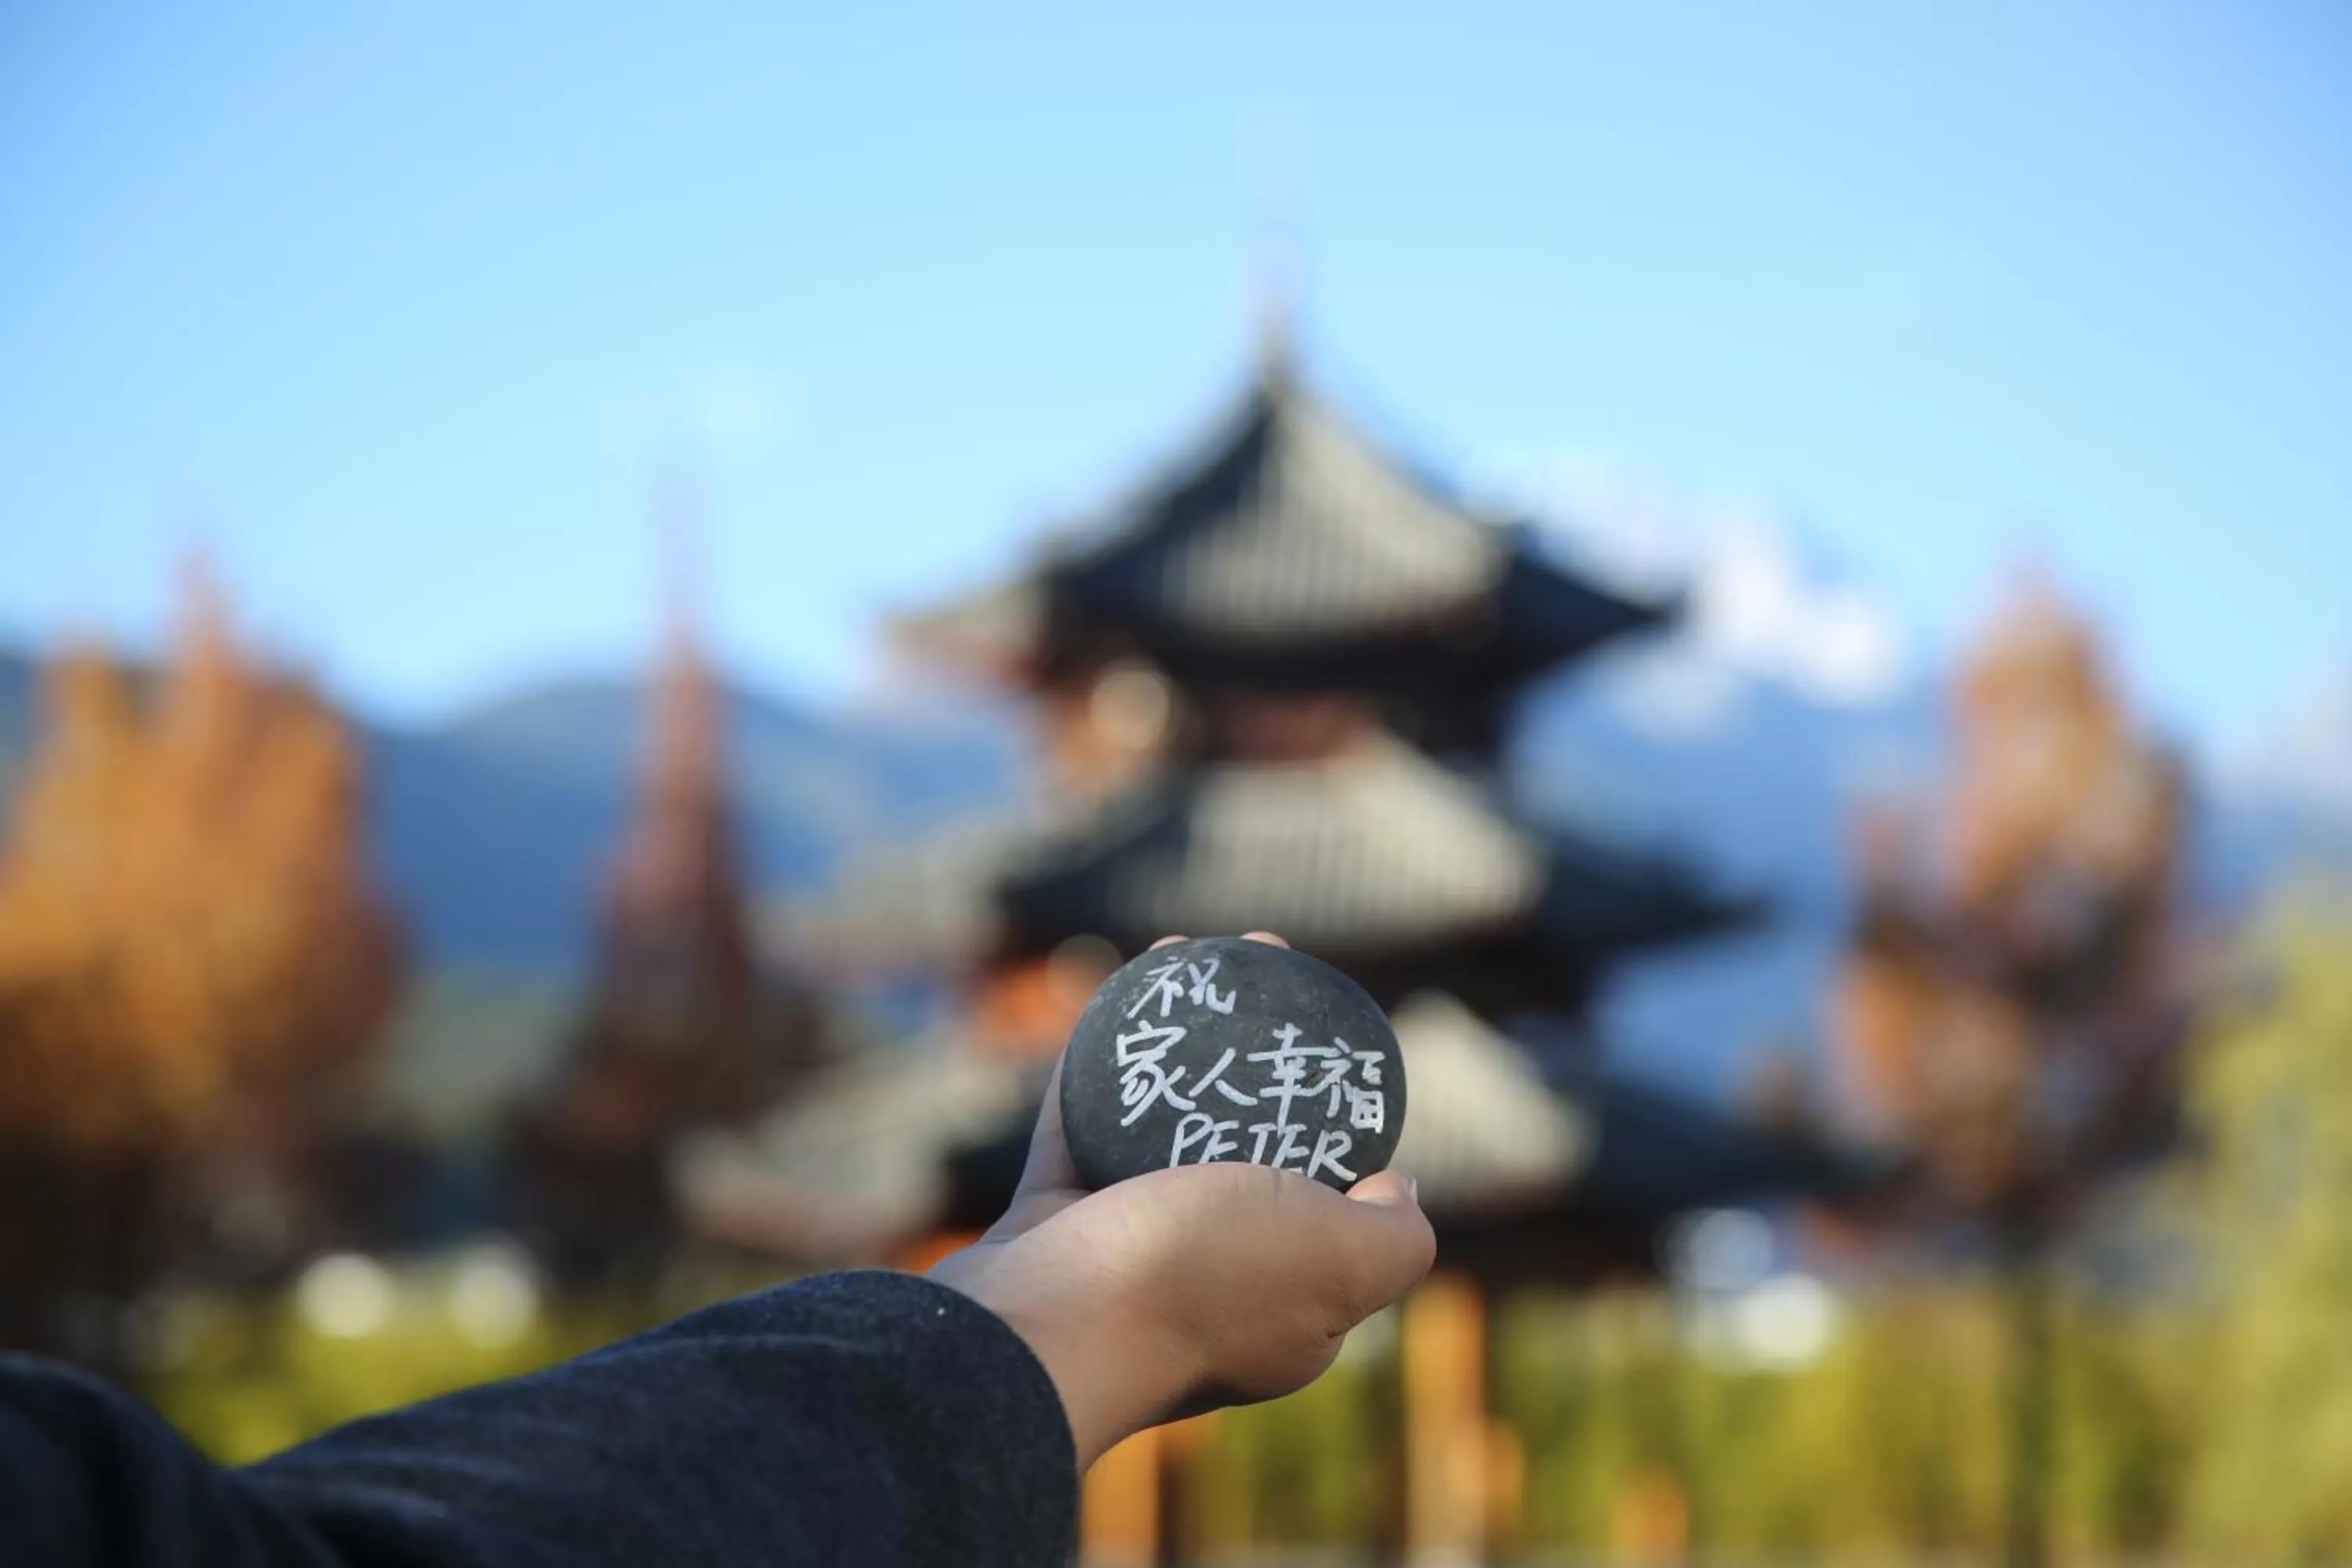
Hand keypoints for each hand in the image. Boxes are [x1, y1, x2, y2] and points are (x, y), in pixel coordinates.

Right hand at [929, 933, 1434, 1468]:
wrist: (1039, 1331)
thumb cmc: (1200, 1282)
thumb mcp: (1343, 1259)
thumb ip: (1396, 1233)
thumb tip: (1403, 1187)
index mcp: (1286, 1304)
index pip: (1332, 1202)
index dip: (1340, 1112)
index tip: (1333, 1034)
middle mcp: (1207, 1282)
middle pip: (1241, 1147)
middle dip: (1255, 1056)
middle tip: (1260, 968)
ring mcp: (1122, 1256)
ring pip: (1157, 1127)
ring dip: (1175, 1043)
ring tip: (1188, 958)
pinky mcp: (1050, 1225)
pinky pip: (1080, 1124)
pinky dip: (1095, 1061)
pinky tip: (1117, 991)